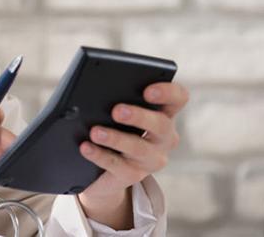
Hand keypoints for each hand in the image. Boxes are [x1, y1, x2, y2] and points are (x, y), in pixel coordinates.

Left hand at [77, 82, 188, 224]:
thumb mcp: (118, 114)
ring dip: (116, 138)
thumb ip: (115, 99)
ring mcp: (151, 159)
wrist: (102, 170)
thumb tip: (94, 89)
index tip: (148, 91)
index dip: (168, 92)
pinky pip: (117, 166)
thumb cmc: (112, 128)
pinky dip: (100, 155)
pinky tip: (86, 147)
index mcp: (164, 114)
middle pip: (161, 124)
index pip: (178, 98)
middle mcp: (164, 138)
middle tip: (117, 111)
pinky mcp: (133, 175)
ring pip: (138, 148)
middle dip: (139, 116)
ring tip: (95, 132)